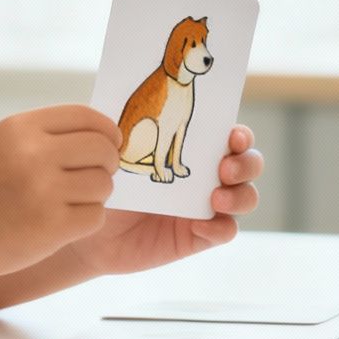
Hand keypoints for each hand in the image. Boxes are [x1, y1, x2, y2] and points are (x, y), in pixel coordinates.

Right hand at [0, 104, 119, 280]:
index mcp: (21, 128)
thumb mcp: (4, 144)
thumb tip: (105, 135)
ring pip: (103, 185)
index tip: (111, 143)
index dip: (107, 130)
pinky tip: (63, 221)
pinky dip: (86, 220)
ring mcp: (43, 191)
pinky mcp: (51, 227)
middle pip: (102, 149)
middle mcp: (33, 155)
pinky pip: (95, 216)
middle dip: (107, 163)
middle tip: (96, 174)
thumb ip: (49, 135)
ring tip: (70, 200)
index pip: (87, 117)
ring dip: (96, 195)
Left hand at [66, 125, 263, 276]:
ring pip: (246, 197)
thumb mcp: (117, 151)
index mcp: (194, 148)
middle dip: (246, 163)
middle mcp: (207, 175)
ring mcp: (207, 206)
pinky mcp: (199, 236)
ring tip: (216, 199)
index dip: (241, 135)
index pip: (231, 136)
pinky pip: (226, 231)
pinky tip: (198, 225)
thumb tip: (146, 101)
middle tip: (224, 169)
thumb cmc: (105, 183)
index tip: (231, 135)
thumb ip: (134, 126)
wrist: (89, 230)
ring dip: (240, 196)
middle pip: (250, 164)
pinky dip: (220, 227)